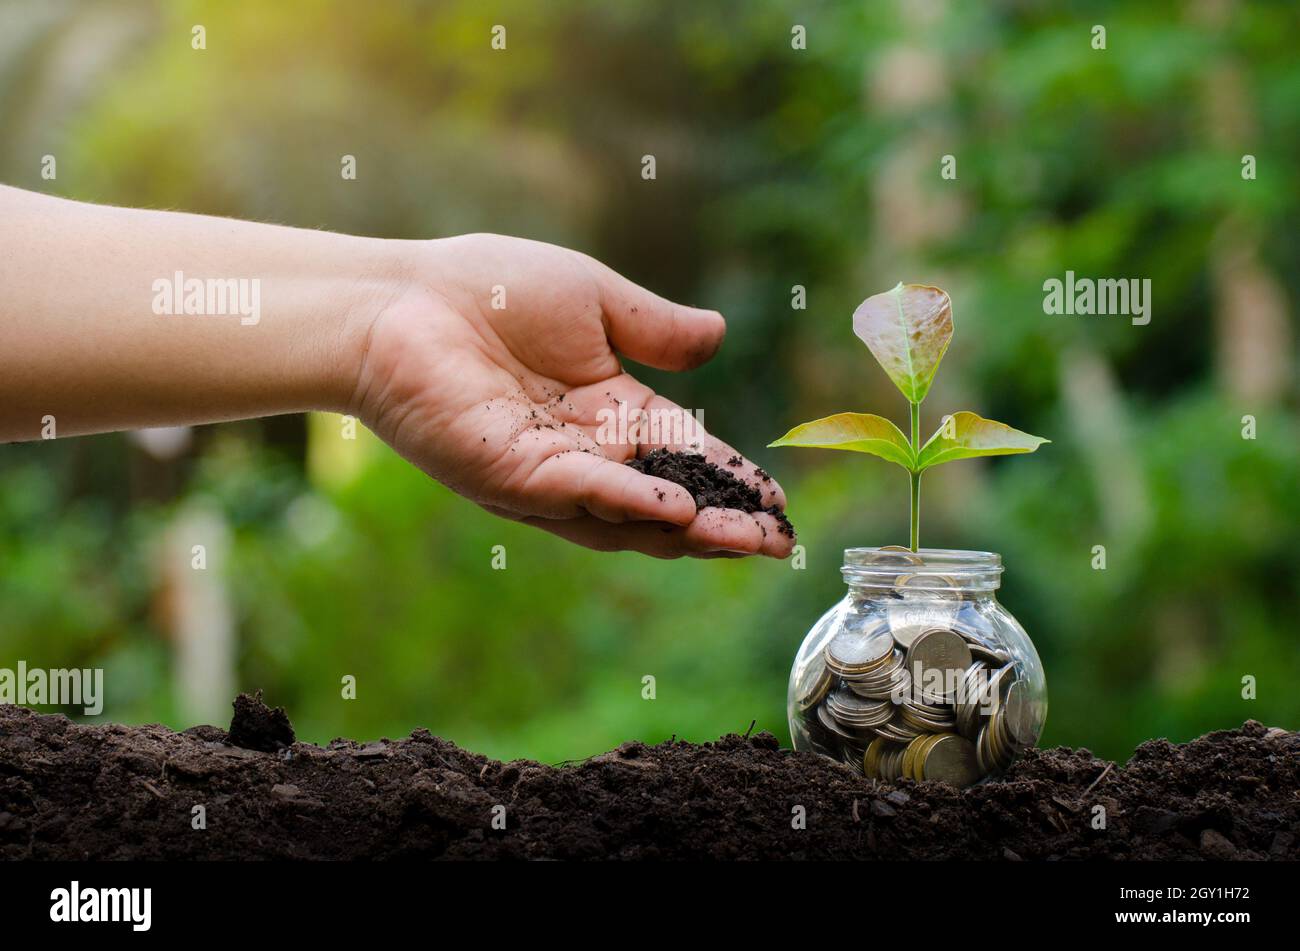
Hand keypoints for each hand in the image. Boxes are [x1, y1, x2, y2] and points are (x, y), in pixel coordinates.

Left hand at [347, 234, 792, 557]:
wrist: (402, 295)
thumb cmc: (488, 288)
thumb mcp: (595, 302)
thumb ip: (654, 329)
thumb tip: (719, 335)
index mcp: (609, 412)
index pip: (684, 457)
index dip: (731, 480)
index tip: (776, 503)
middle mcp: (583, 454)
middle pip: (666, 503)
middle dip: (724, 525)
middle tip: (778, 542)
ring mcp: (546, 472)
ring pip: (629, 517)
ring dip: (690, 531)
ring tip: (746, 539)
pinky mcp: (509, 475)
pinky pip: (579, 496)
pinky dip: (629, 505)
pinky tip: (678, 511)